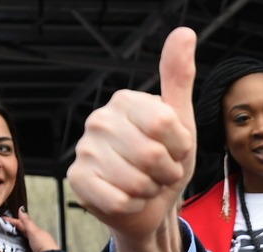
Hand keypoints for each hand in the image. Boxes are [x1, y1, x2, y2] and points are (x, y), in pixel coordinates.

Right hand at [5, 207, 58, 251]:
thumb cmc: (43, 244)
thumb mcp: (34, 232)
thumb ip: (27, 222)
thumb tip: (21, 208)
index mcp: (35, 231)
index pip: (21, 224)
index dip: (12, 221)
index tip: (0, 218)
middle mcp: (35, 238)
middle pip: (21, 231)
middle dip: (12, 229)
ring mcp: (33, 246)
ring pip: (21, 239)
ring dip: (13, 237)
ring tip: (2, 237)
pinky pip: (21, 248)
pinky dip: (16, 246)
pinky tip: (10, 247)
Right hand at [66, 27, 196, 251]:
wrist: (151, 204)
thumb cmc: (165, 162)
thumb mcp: (181, 122)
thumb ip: (179, 80)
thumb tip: (184, 33)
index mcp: (125, 101)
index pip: (165, 124)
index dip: (180, 147)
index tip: (174, 150)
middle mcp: (99, 120)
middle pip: (151, 154)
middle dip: (167, 172)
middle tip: (161, 172)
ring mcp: (84, 149)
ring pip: (136, 181)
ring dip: (151, 191)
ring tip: (146, 184)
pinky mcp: (77, 180)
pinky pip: (119, 200)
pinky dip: (133, 206)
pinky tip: (129, 198)